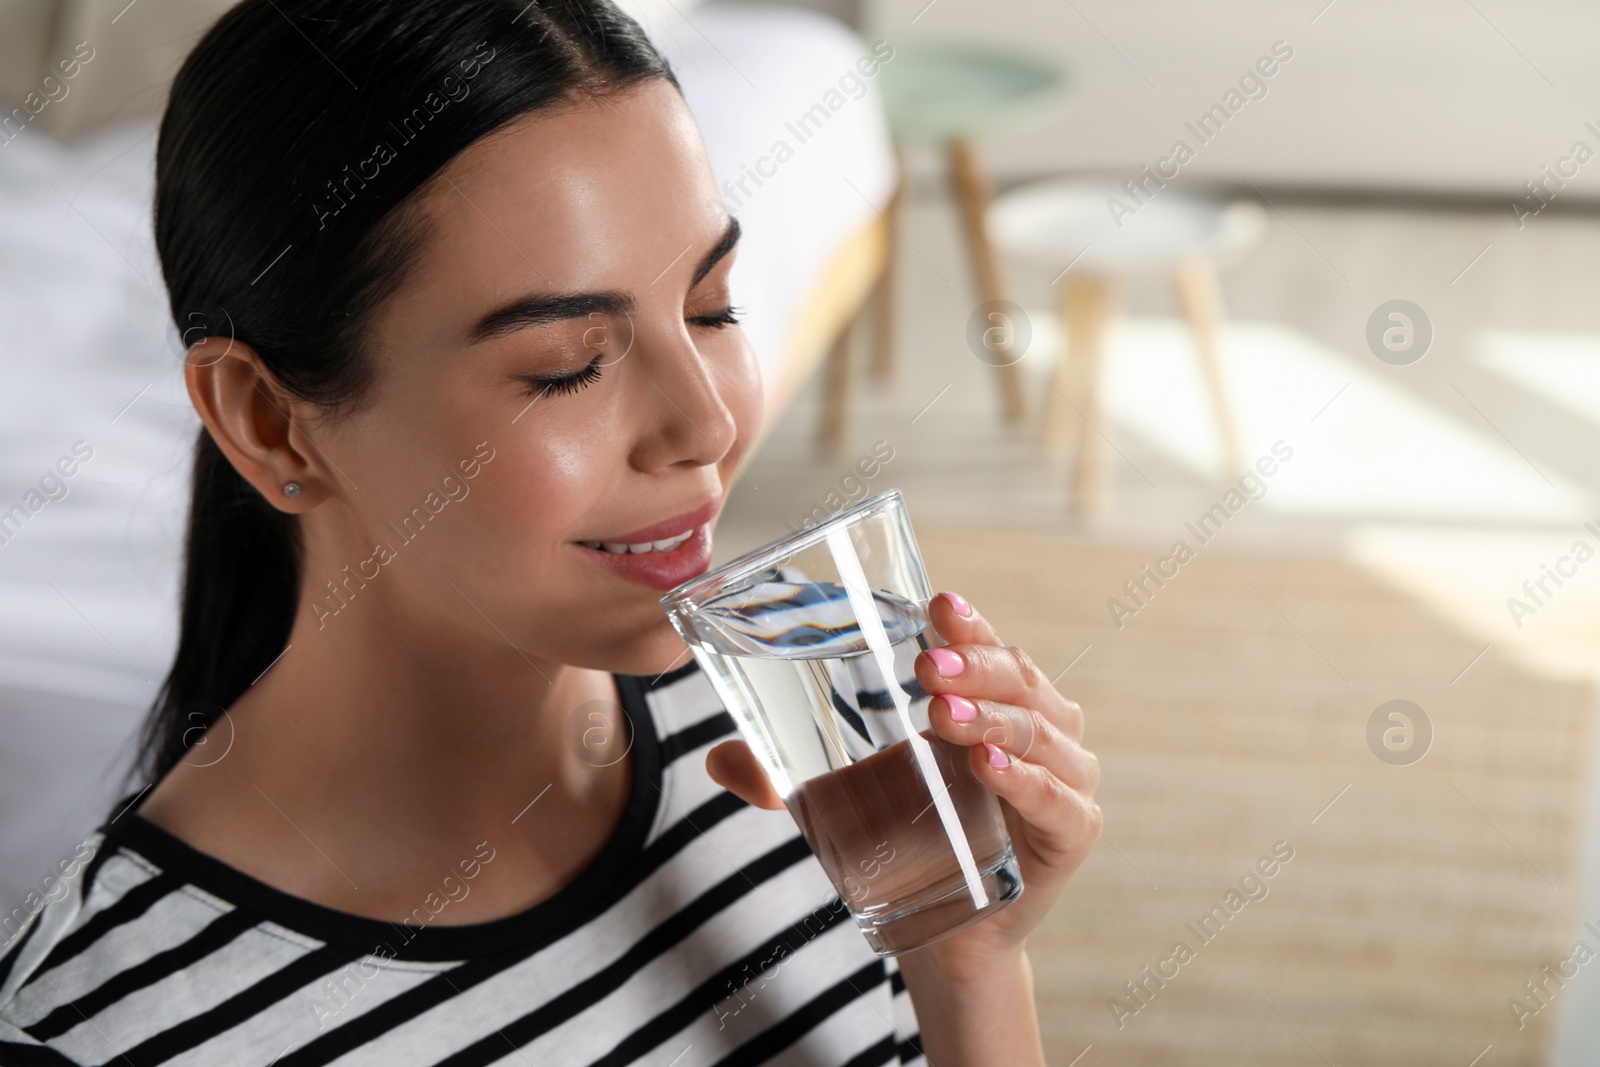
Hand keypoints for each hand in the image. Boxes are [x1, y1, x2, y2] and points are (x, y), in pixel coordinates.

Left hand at [705, 590, 1101, 974]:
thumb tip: (715, 758)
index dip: (968, 623)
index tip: (935, 605)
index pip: (989, 647)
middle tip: (924, 666)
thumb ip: (781, 776)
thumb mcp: (844, 796)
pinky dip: (1027, 783)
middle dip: (974, 666)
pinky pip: (1060, 801)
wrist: (947, 933)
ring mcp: (1066, 779)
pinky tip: (988, 770)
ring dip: (992, 717)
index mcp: (997, 699)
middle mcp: (1043, 728)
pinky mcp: (1073, 834)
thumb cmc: (908, 837)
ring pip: (1041, 731)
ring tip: (944, 713)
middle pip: (1019, 679)